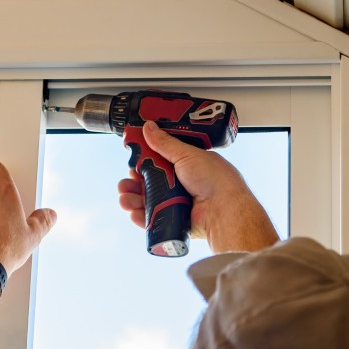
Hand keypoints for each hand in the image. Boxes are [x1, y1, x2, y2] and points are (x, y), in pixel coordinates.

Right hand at [116, 121, 278, 252]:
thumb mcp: (187, 154)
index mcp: (187, 166)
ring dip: (133, 199)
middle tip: (126, 182)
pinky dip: (141, 217)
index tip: (132, 161)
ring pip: (149, 201)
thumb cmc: (215, 180)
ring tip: (124, 198)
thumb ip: (165, 143)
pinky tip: (133, 212)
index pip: (159, 162)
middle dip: (134, 183)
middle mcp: (182, 184)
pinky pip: (153, 219)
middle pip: (150, 183)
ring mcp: (178, 203)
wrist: (224, 210)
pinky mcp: (175, 220)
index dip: (144, 162)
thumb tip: (149, 128)